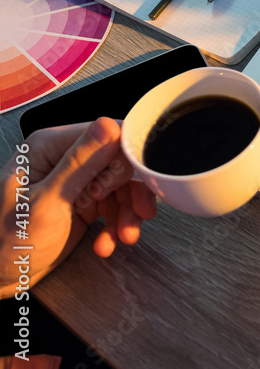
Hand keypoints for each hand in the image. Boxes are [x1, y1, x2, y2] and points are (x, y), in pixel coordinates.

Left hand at [1, 118, 156, 297]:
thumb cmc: (7, 242)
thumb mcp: (48, 203)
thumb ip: (80, 163)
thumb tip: (109, 126)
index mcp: (51, 147)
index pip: (108, 135)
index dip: (127, 160)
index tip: (136, 184)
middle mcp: (65, 158)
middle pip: (120, 162)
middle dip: (131, 193)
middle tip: (137, 215)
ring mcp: (76, 180)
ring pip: (122, 186)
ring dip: (128, 214)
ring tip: (124, 237)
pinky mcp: (84, 201)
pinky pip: (115, 205)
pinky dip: (117, 225)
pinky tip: (107, 242)